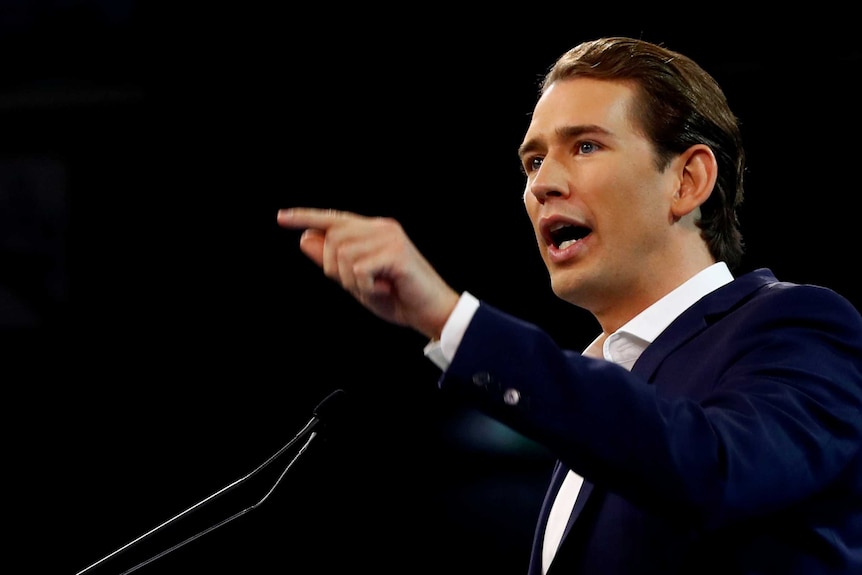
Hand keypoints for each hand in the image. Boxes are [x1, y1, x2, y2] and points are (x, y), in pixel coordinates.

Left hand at [277, 208, 459, 339]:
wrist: (432, 312)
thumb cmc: (398, 298)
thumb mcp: (357, 281)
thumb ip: (332, 261)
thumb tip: (304, 239)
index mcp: (373, 230)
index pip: (334, 219)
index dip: (306, 217)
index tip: (281, 218)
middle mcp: (381, 227)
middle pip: (333, 240)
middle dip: (335, 269)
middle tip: (361, 286)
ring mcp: (390, 238)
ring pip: (343, 255)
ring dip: (352, 281)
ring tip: (376, 288)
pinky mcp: (396, 253)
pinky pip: (358, 269)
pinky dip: (366, 287)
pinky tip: (385, 290)